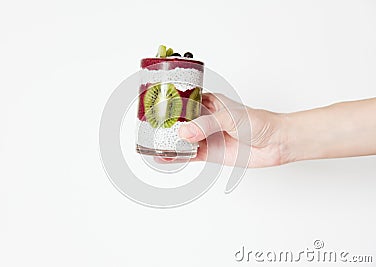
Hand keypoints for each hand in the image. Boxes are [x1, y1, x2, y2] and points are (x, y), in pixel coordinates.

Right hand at [157, 93, 286, 167]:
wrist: (274, 143)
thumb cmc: (258, 122)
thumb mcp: (230, 118)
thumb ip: (206, 125)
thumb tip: (184, 133)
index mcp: (209, 103)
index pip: (184, 102)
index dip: (169, 105)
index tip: (154, 107)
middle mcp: (205, 120)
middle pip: (179, 122)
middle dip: (165, 125)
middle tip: (148, 128)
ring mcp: (206, 137)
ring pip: (182, 139)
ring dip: (168, 142)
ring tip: (152, 143)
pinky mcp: (209, 153)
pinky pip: (189, 155)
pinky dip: (177, 157)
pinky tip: (165, 157)